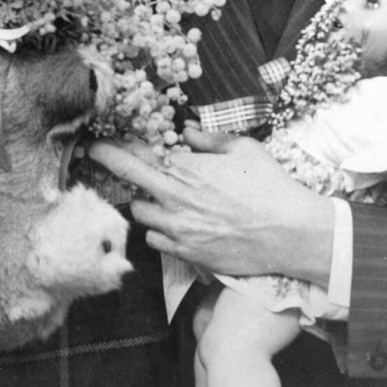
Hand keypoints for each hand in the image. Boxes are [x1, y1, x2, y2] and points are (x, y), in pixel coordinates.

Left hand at [89, 127, 334, 284]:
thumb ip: (209, 139)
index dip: (112, 148)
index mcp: (187, 168)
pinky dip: (159, 230)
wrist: (289, 233)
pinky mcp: (186, 254)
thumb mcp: (243, 149)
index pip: (136, 155)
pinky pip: (154, 241)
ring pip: (140, 213)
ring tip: (161, 196)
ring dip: (146, 201)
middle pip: (128, 180)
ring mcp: (178, 229)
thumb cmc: (269, 185)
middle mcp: (175, 199)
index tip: (97, 143)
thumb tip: (186, 132)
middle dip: (110, 164)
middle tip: (100, 156)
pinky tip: (174, 222)